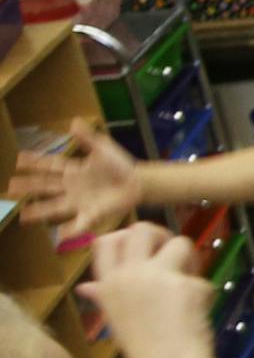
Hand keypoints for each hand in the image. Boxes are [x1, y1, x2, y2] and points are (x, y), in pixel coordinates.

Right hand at [7, 118, 140, 240]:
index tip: (18, 160)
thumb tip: (73, 122)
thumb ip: (88, 138)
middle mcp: (72, 187)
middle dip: (28, 187)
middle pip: (46, 187)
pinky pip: (79, 223)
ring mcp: (80, 202)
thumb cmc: (119, 165)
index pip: (50, 166)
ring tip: (23, 216)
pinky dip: (70, 229)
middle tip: (10, 188)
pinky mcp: (92, 214)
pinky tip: (59, 235)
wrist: (138, 182)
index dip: (35, 163)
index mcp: (74, 171)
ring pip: (55, 207)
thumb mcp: (103, 149)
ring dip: (40, 211)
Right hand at [78, 223, 218, 357]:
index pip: (105, 241)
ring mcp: (158, 277)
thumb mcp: (116, 318)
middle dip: (162, 234)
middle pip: (143, 228)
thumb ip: (104, 296)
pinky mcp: (187, 284)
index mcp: (108, 283)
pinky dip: (204, 293)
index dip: (125, 236)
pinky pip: (202, 278)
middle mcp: (129, 275)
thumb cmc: (143, 348)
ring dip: (190, 258)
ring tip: (189, 282)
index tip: (143, 247)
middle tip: (174, 253)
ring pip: (181, 242)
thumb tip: (85, 288)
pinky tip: (197, 314)